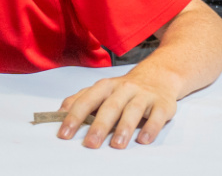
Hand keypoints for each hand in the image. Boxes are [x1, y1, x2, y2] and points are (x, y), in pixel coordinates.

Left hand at [57, 73, 177, 148]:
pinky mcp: (162, 104)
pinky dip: (151, 128)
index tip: (64, 134)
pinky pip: (157, 116)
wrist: (158, 76)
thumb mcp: (101, 90)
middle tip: (90, 144)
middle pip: (109, 107)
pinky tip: (144, 140)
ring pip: (133, 111)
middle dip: (99, 126)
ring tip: (116, 145)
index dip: (74, 117)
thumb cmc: (123, 89)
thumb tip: (59, 113)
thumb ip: (81, 100)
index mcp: (105, 86)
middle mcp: (123, 88)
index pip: (86, 101)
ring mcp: (143, 95)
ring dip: (124, 128)